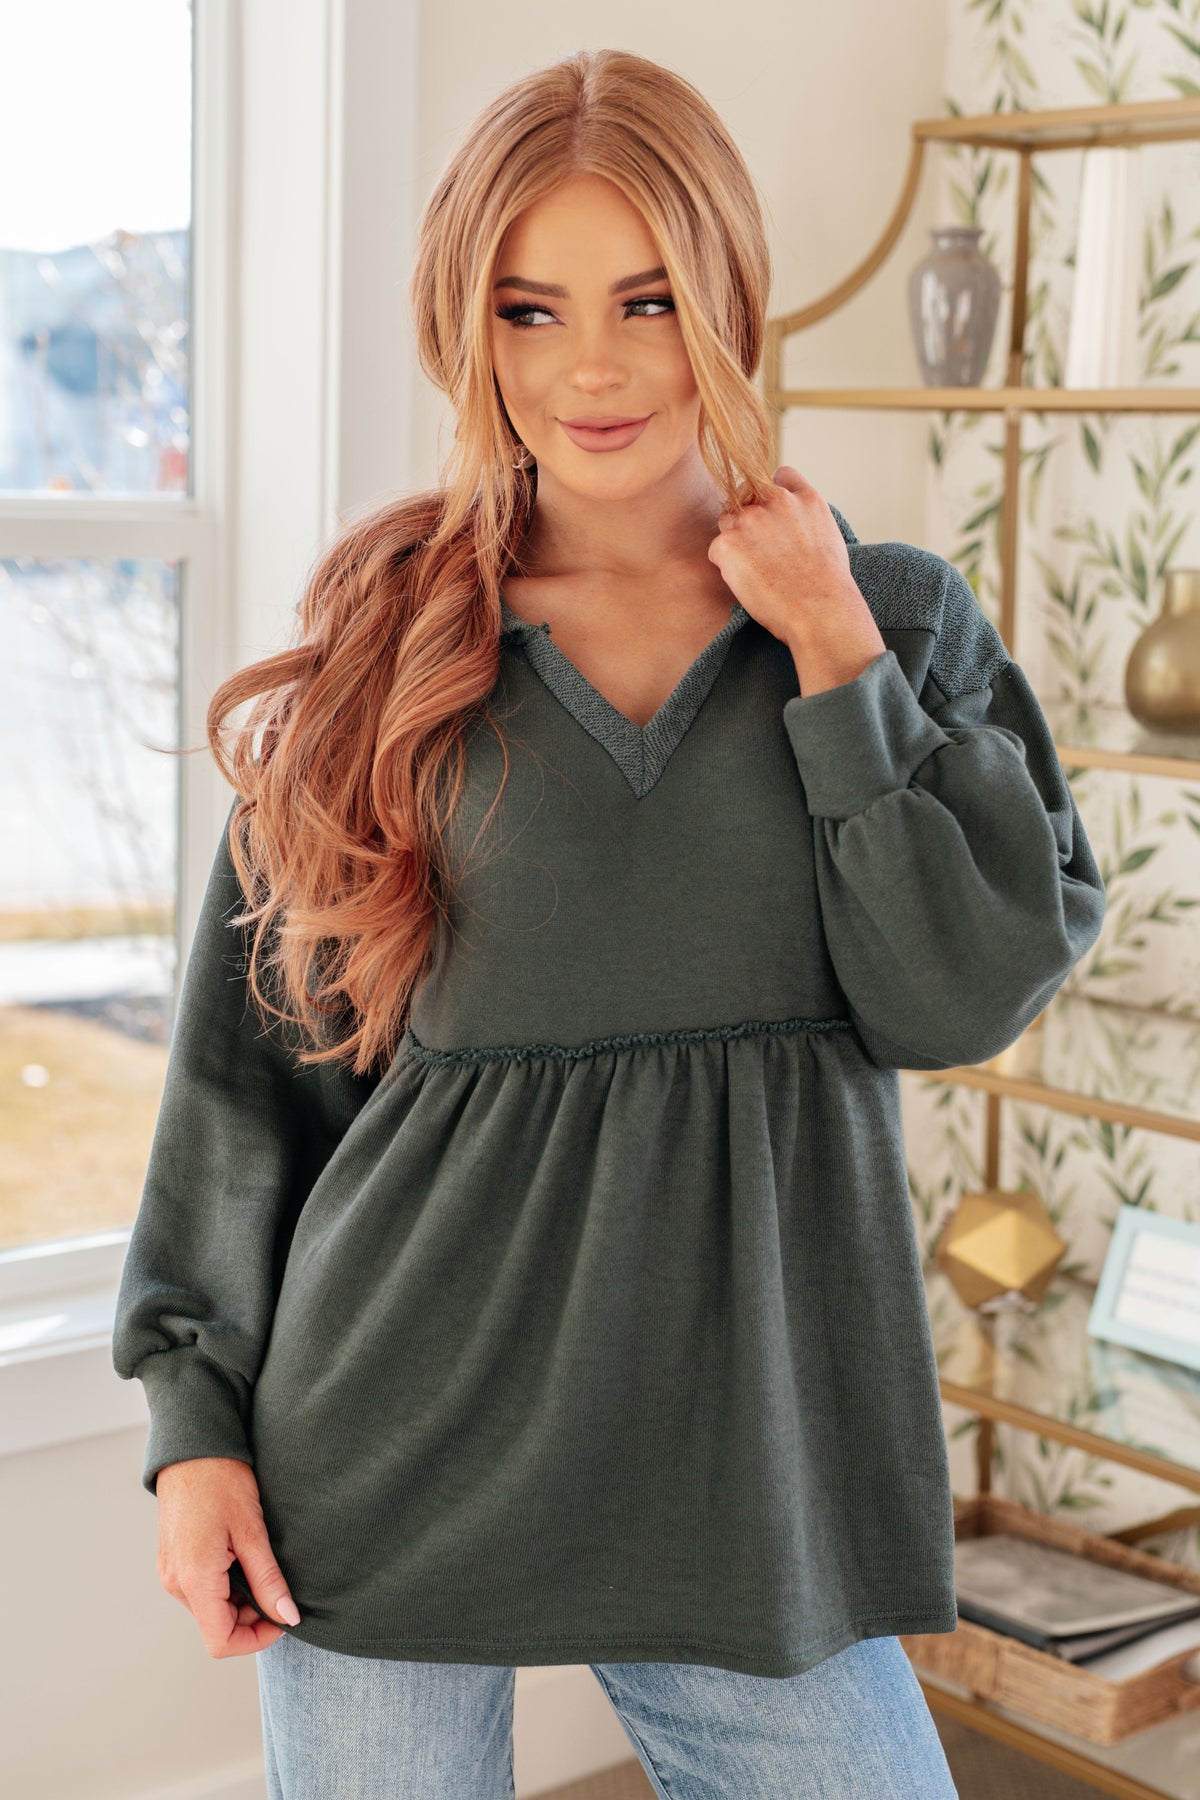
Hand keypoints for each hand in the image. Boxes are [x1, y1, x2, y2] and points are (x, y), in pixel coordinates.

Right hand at [155, 1455, 299, 1657]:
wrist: (192, 1446)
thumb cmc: (221, 1480)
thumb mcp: (252, 1531)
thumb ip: (268, 1580)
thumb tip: (288, 1616)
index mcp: (194, 1580)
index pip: (221, 1642)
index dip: (256, 1639)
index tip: (283, 1617)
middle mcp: (176, 1583)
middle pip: (216, 1626)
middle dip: (251, 1616)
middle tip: (278, 1585)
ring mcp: (171, 1572)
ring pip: (209, 1608)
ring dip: (239, 1599)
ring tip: (260, 1563)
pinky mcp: (172, 1560)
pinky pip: (200, 1588)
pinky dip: (225, 1584)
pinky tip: (241, 1555)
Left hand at [707, 466, 887, 694]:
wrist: (820, 611)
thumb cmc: (827, 586)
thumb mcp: (828, 537)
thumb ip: (805, 520)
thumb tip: (787, 526)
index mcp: (806, 498)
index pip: (780, 475)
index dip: (772, 493)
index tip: (772, 513)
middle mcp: (777, 500)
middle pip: (746, 495)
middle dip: (749, 517)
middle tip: (759, 550)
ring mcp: (751, 519)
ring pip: (728, 520)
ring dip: (735, 540)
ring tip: (756, 569)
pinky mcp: (729, 543)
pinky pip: (717, 549)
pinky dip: (726, 566)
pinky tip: (748, 582)